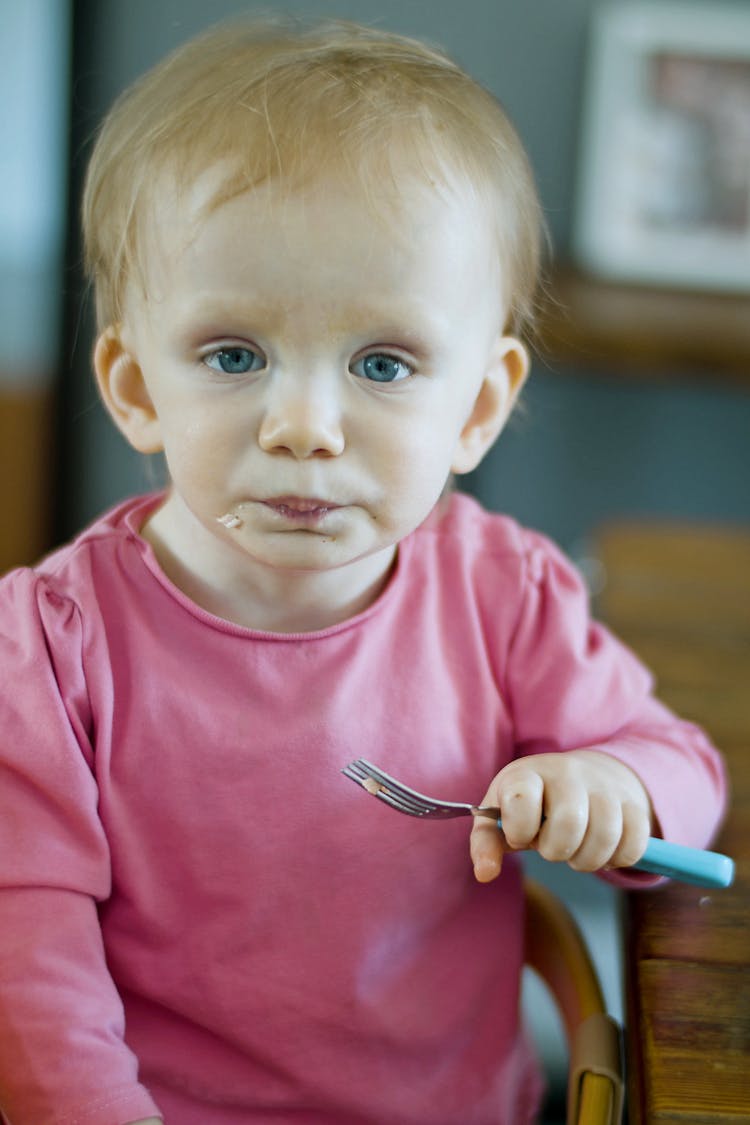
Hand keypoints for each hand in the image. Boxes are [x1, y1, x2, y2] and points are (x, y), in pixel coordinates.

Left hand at [470, 749, 654, 881]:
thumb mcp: (502, 815)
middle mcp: (568, 773)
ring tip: (577, 850)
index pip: (522, 800)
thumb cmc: (532, 803)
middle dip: (556, 850)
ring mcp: (605, 786)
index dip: (520, 830)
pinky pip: (632, 846)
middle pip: (569, 824)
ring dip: (588, 859)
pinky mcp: (634, 805)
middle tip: (552, 846)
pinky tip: (603, 849)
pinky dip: (617, 860)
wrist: (580, 776)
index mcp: (528, 773)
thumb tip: (485, 874)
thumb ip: (486, 843)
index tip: (521, 834)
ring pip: (605, 837)